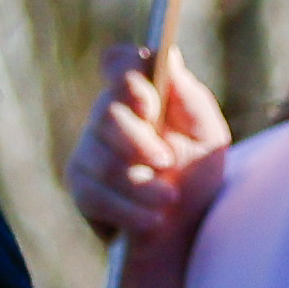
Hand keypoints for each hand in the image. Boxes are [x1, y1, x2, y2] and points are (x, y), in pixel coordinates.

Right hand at [68, 41, 235, 244]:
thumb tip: (170, 55)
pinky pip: (95, 194)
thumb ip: (189, 98)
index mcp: (142, 95)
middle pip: (108, 114)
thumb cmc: (196, 177)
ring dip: (142, 185)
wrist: (187, 232)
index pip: (120, 64)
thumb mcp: (207, 137)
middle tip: (166, 162)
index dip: (126, 74)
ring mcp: (89, 150)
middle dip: (140, 143)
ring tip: (168, 200)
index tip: (146, 100)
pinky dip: (130, 211)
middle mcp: (109, 116)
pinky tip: (152, 220)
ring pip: (103, 160)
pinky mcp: (81, 186)